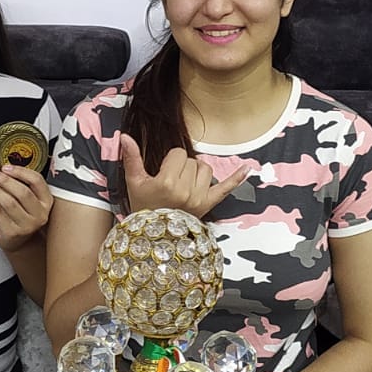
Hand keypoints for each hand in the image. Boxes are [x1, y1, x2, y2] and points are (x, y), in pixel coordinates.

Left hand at [0, 163, 53, 251]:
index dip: (21, 172)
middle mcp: (40, 213)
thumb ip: (21, 184)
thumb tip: (3, 167)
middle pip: (23, 192)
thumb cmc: (23, 215)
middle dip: (5, 180)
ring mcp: (27, 224)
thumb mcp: (30, 200)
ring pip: (9, 202)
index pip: (37, 181)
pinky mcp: (13, 231)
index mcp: (47, 201)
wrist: (19, 239)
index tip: (6, 166)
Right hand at [119, 133, 245, 217]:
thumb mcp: (134, 183)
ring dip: (197, 173)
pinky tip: (247, 169)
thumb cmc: (143, 208)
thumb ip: (131, 158)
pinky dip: (236, 178)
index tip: (162, 174)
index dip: (170, 161)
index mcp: (167, 182)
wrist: (153, 235)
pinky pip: (226, 188)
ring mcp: (199, 198)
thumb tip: (125, 136)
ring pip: (206, 169)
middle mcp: (186, 190)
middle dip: (182, 167)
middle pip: (192, 161)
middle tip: (171, 183)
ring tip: (184, 185)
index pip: (178, 154)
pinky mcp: (208, 205)